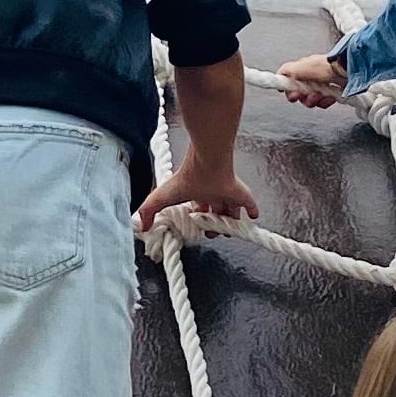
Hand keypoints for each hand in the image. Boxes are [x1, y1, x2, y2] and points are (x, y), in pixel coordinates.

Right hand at [135, 155, 259, 232]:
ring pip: (230, 210)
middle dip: (213, 223)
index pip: (197, 209)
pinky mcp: (241, 194)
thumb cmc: (186, 178)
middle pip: (214, 211)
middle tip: (212, 233)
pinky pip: (250, 204)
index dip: (196, 218)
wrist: (207, 163)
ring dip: (230, 220)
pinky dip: (252, 210)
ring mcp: (227, 194)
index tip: (195, 226)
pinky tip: (253, 215)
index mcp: (196, 193)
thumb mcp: (162, 197)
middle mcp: (212, 194)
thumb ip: (148, 210)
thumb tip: (142, 226)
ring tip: (229, 231)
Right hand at [278, 51, 347, 107]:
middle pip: (300, 94)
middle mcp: (312, 77)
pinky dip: (326, 102)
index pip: (290, 82)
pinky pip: (324, 102)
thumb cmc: (326, 66)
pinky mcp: (332, 93)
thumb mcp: (302, 66)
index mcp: (303, 69)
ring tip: (320, 95)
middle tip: (308, 95)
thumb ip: (287, 70)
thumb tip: (278, 74)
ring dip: (314, 100)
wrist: (348, 70)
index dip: (289, 90)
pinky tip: (330, 97)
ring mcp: (322, 85)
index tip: (292, 94)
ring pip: (311, 100)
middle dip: (303, 97)